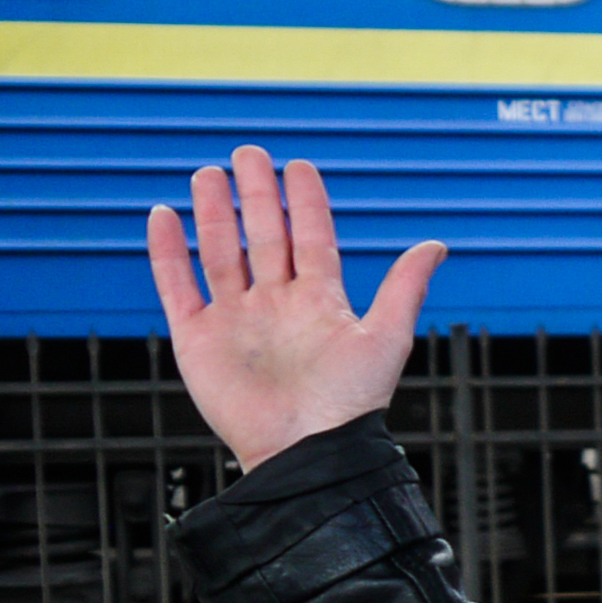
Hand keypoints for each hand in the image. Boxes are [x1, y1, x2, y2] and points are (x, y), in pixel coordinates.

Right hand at [147, 146, 442, 470]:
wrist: (307, 449)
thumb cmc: (351, 403)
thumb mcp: (386, 337)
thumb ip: (405, 288)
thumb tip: (436, 244)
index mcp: (320, 302)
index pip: (311, 239)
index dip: (305, 203)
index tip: (298, 167)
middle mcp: (277, 305)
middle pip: (262, 237)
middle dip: (255, 196)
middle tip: (249, 154)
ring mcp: (236, 319)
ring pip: (220, 253)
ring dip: (214, 214)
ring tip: (208, 175)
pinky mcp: (198, 339)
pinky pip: (178, 287)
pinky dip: (168, 253)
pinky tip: (165, 216)